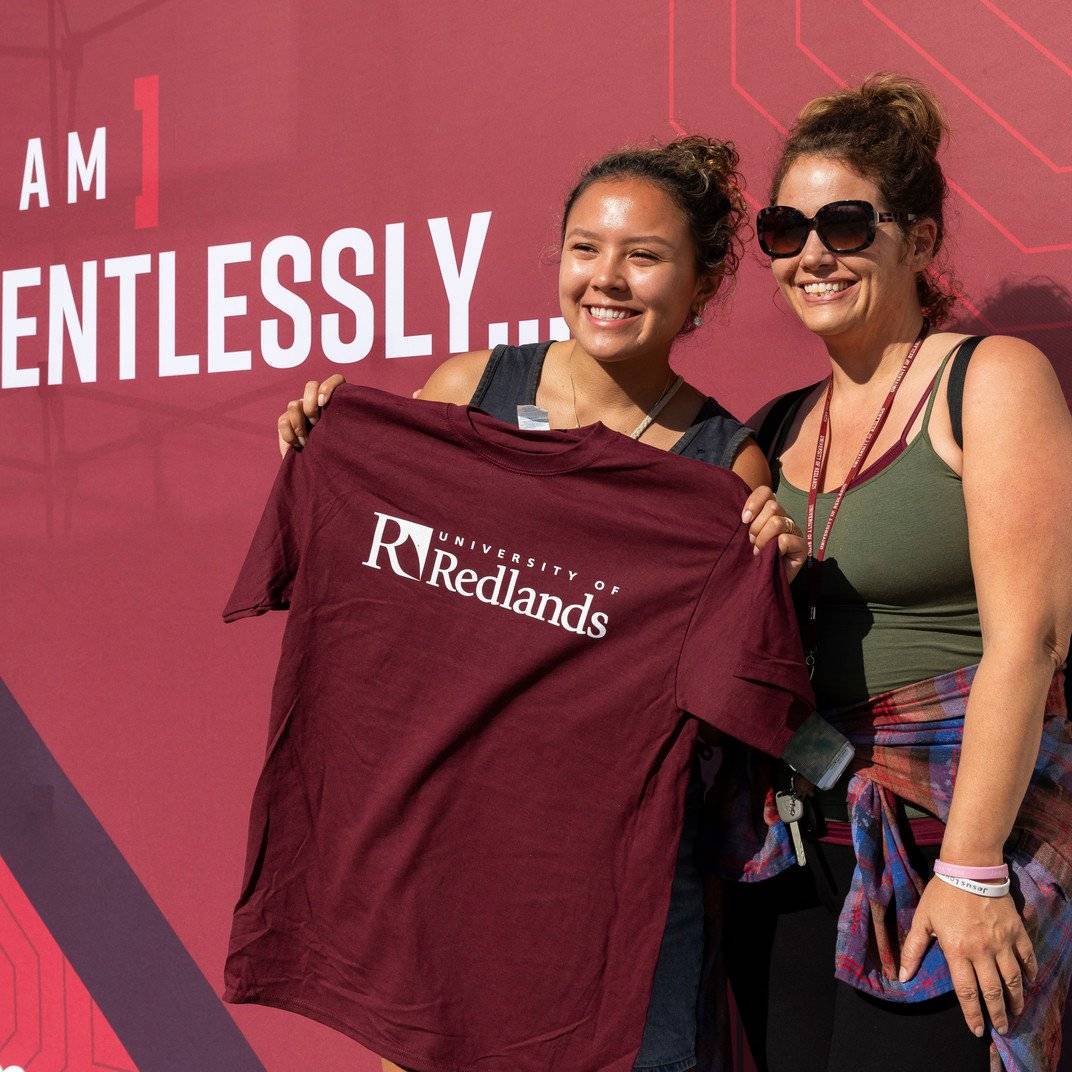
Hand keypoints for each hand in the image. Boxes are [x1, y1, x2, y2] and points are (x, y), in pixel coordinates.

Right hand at [277, 375, 346, 456]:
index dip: (329, 387)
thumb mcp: (347, 441)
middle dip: (310, 405)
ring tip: (307, 442)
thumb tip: (348, 417)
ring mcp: (301, 410)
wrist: (320, 470)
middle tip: (315, 424)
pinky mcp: (286, 422)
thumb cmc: (338, 455)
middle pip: (311, 386)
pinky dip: (288, 434)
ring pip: (294, 404)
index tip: (324, 404)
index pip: (336, 380)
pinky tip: (297, 445)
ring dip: (299, 425)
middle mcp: (318, 402)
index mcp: (336, 403)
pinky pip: (282, 420)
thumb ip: (348, 426)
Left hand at [741, 487, 807, 583]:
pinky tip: (772, 556)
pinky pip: (786, 539)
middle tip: (751, 542)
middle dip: (756, 526)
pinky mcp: (802, 547)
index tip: (744, 520)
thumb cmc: (748, 557)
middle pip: (773, 506)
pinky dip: (775, 548)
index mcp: (770, 511)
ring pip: (778, 522)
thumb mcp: (742, 535)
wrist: (758, 582)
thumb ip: (745, 520)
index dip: (754, 503)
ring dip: (763, 538)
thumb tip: (745, 515)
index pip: (766, 492)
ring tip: (758, 551)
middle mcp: (784, 518)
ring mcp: (795, 531)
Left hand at [899, 876, 1037, 1036]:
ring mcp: (1002, 942)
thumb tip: (902, 976)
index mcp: (957, 950)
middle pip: (993, 991)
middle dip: (997, 1014)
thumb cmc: (942, 893)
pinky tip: (1029, 983)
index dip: (972, 1014)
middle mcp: (982, 951)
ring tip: (1016, 1012)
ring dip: (1016, 999)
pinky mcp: (1016, 932)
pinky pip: (1027, 958)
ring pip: (1014, 979)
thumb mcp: (922, 919)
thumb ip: (912, 949)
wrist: (970, 868)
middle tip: (1001, 1029)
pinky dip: (1030, 973)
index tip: (976, 1030)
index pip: (966, 992)